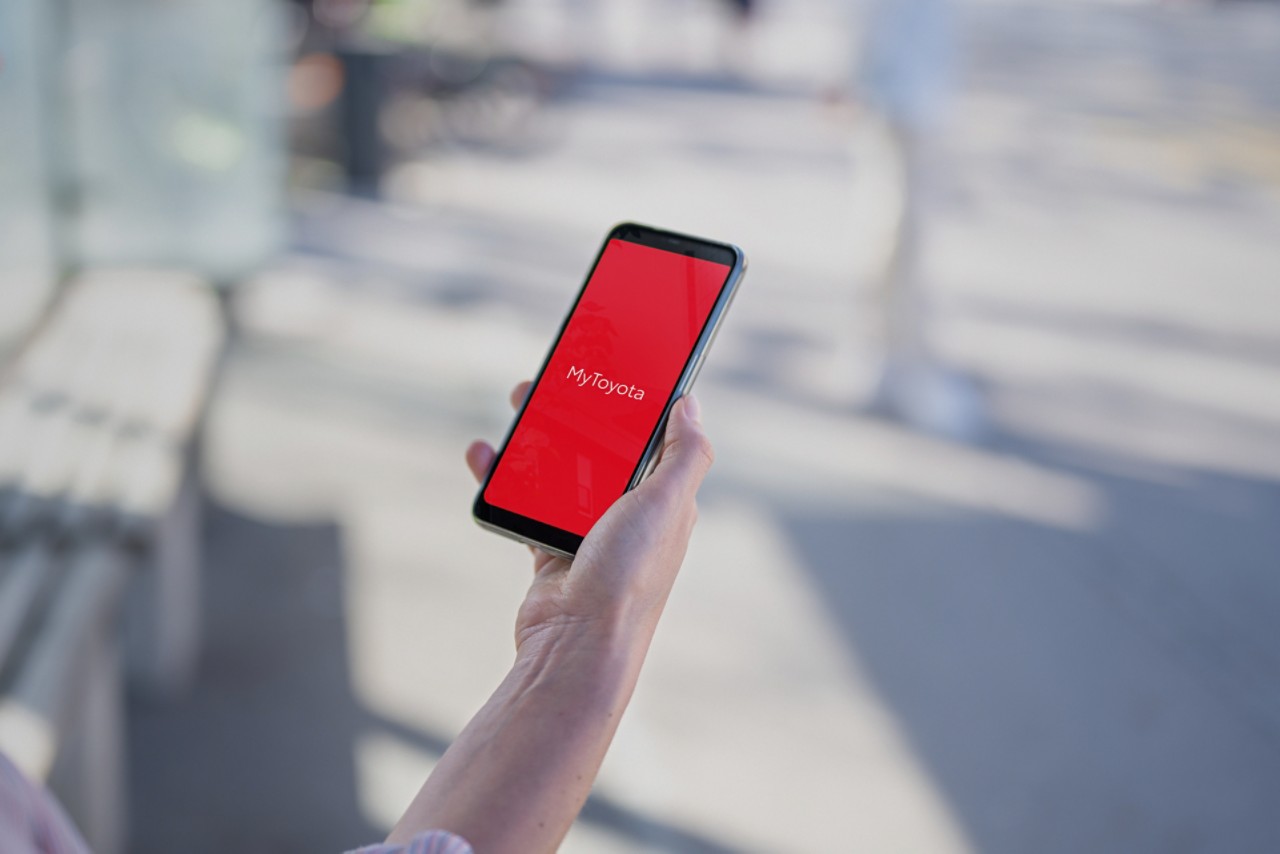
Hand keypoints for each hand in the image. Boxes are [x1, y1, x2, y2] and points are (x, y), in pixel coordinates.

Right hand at [466, 381, 713, 654]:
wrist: (576, 645)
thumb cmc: (627, 576)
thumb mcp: (666, 504)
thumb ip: (685, 453)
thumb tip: (692, 405)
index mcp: (664, 500)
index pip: (652, 438)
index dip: (633, 401)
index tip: (612, 366)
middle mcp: (630, 515)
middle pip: (601, 447)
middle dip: (577, 410)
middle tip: (551, 379)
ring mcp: (589, 533)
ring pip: (561, 469)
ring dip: (538, 436)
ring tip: (519, 404)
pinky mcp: (552, 549)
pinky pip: (527, 502)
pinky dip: (505, 478)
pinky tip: (485, 455)